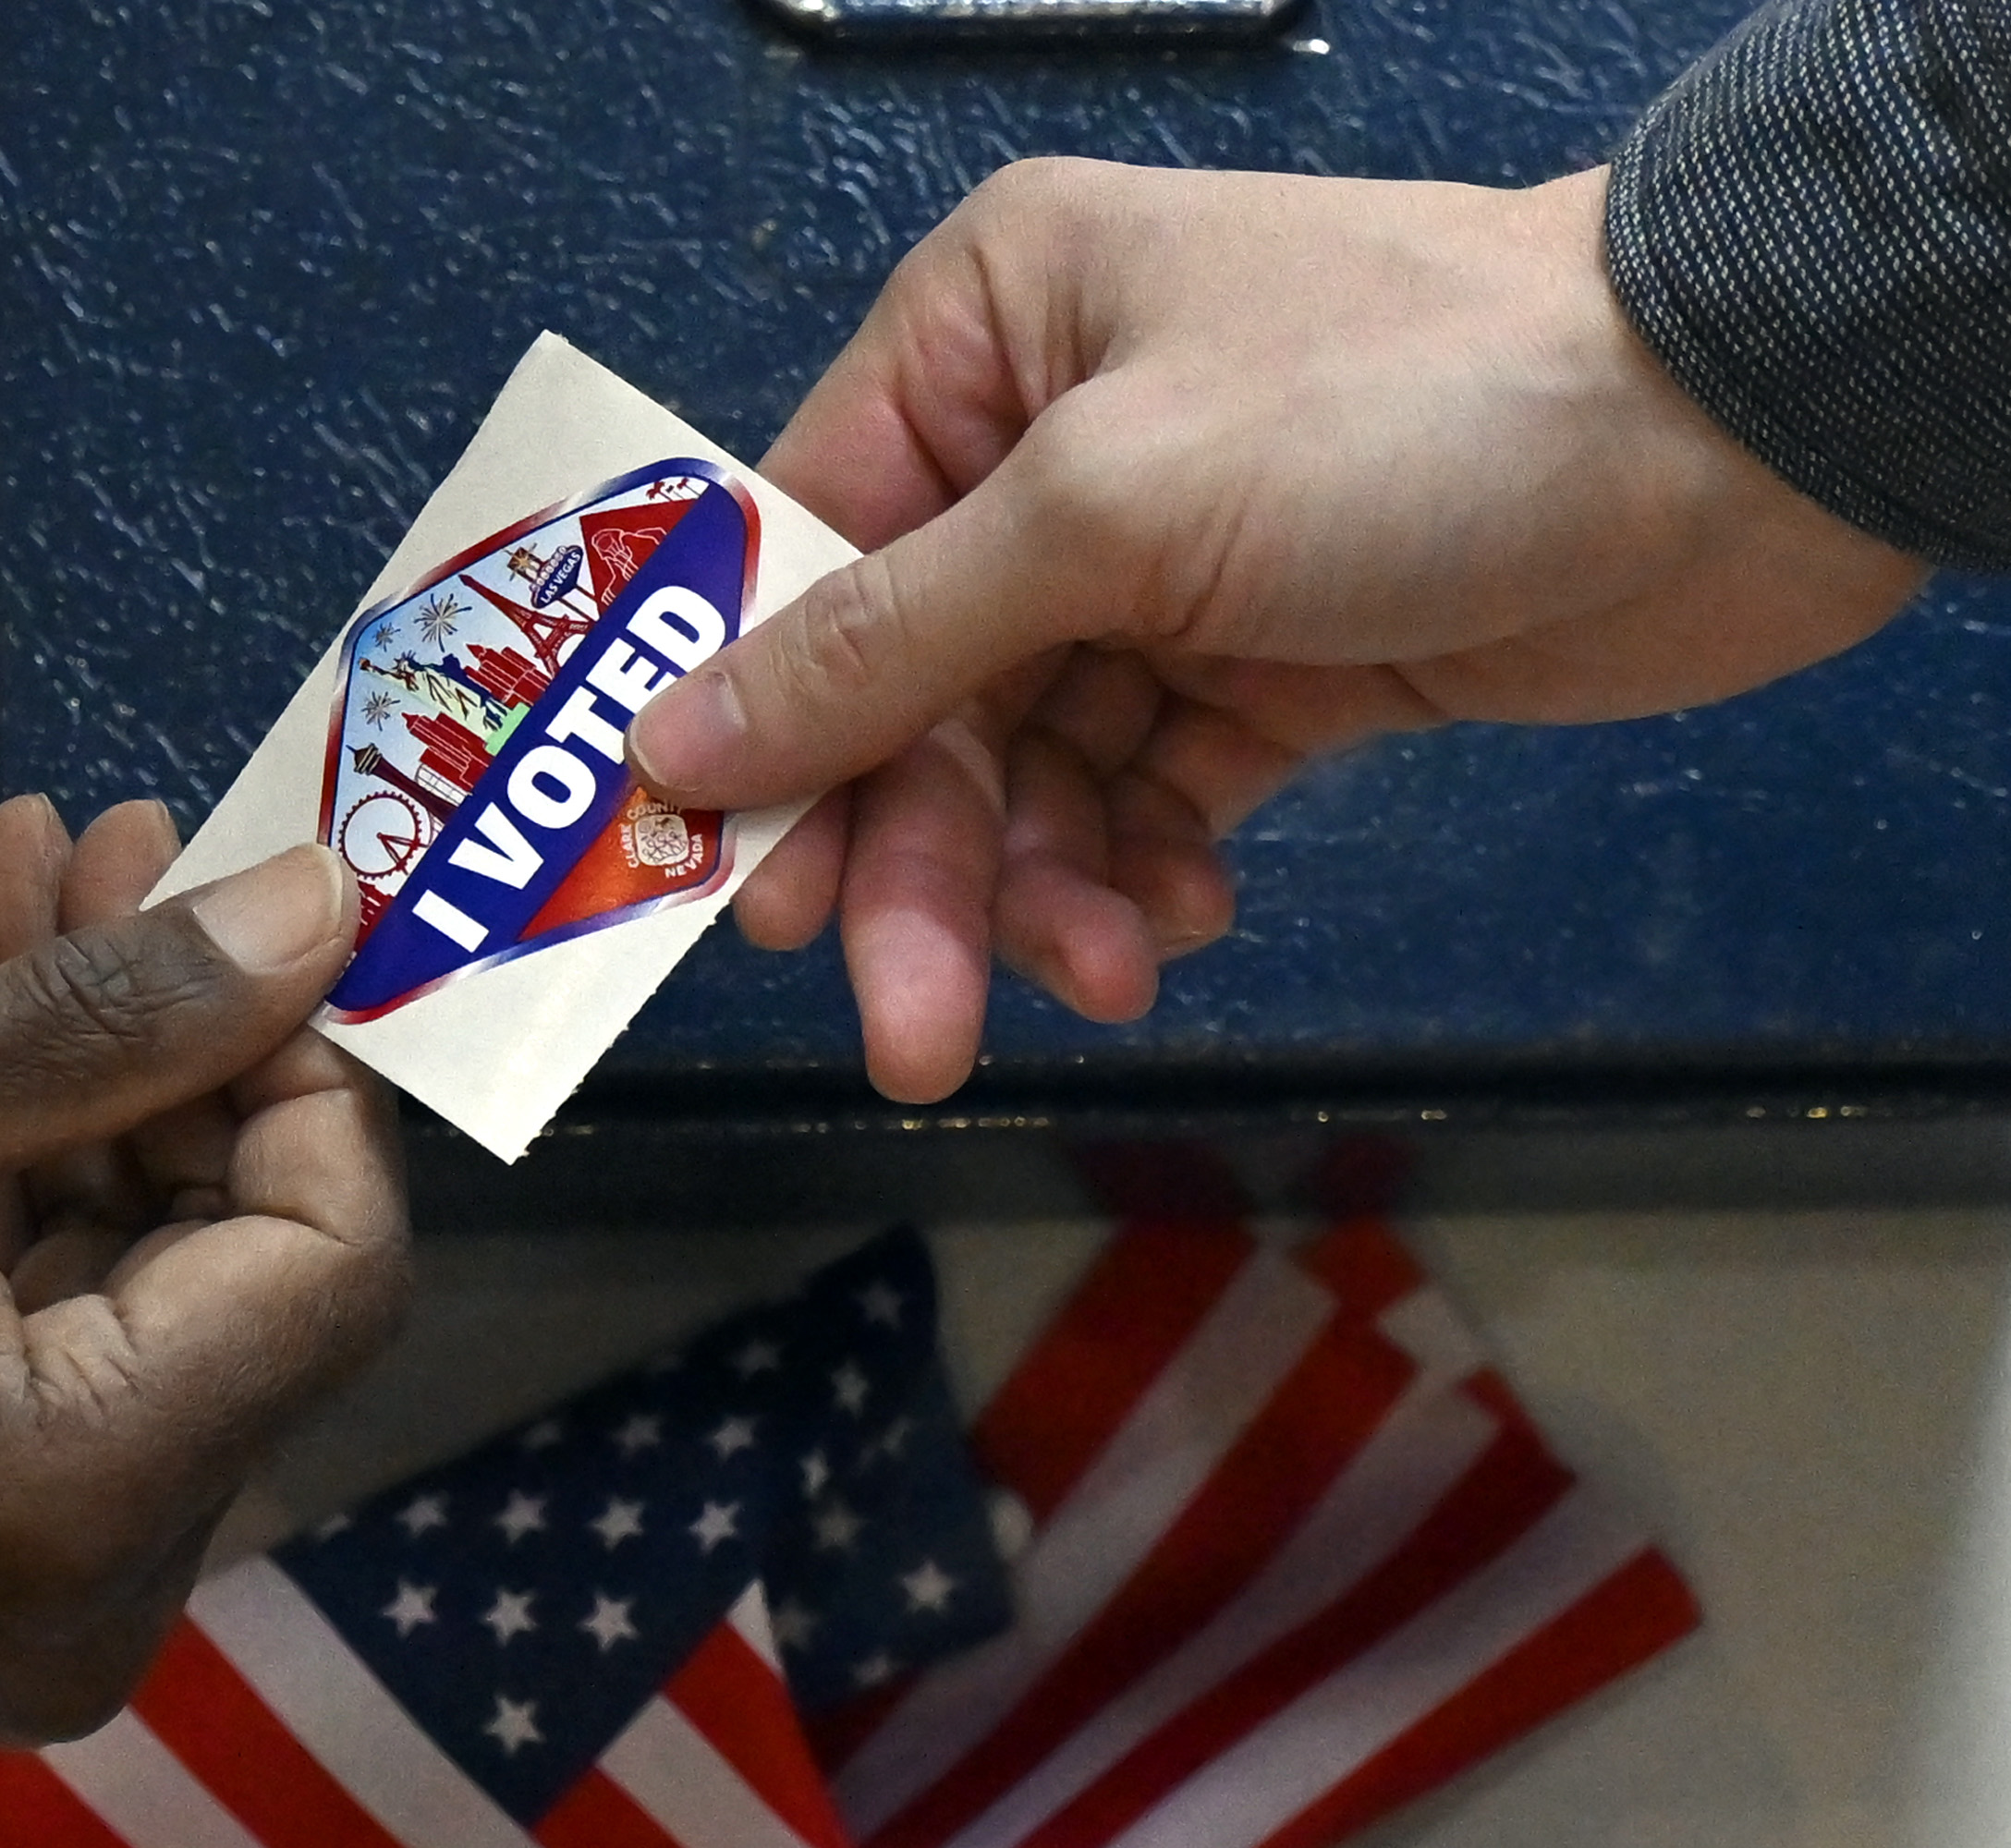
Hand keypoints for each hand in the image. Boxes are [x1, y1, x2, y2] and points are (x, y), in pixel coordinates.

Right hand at [0, 801, 406, 1811]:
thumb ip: (101, 1013)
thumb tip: (320, 908)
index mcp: (80, 1495)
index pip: (333, 1258)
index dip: (309, 1069)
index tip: (243, 915)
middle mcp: (101, 1577)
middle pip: (245, 1260)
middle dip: (181, 1039)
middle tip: (112, 852)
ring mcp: (41, 1579)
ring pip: (149, 1274)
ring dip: (95, 1077)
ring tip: (29, 880)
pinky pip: (61, 1330)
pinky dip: (29, 1175)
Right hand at [628, 159, 1926, 1102]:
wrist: (1732, 440)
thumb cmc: (1387, 415)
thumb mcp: (1105, 510)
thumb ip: (889, 639)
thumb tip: (670, 738)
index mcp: (982, 337)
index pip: (810, 551)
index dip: (769, 730)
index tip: (742, 896)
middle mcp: (1044, 449)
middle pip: (918, 695)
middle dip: (925, 866)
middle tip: (911, 1035)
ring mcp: (1158, 569)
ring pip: (1030, 770)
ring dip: (1048, 889)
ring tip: (1109, 974)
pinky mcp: (1261, 670)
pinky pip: (1145, 794)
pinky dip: (1146, 869)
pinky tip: (1184, 916)